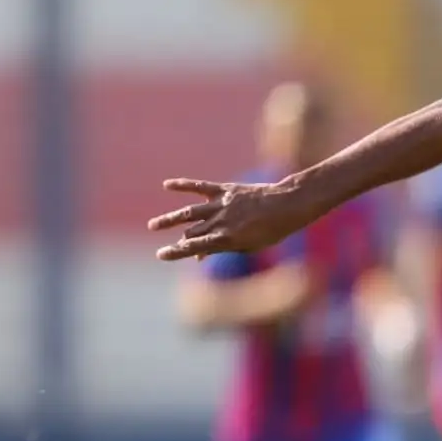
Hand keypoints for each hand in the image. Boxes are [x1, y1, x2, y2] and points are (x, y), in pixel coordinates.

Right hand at [148, 179, 321, 260]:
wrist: (288, 205)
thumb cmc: (273, 230)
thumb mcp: (251, 246)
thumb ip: (224, 248)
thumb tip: (201, 255)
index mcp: (227, 239)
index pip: (195, 247)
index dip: (176, 252)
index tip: (160, 254)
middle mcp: (221, 222)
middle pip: (192, 232)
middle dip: (178, 241)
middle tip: (162, 248)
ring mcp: (221, 205)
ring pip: (189, 213)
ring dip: (170, 218)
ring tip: (153, 225)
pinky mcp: (225, 189)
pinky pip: (199, 186)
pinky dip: (183, 185)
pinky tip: (167, 184)